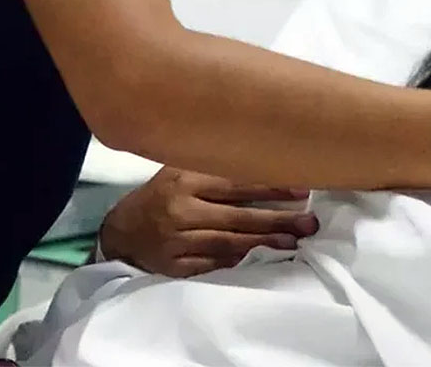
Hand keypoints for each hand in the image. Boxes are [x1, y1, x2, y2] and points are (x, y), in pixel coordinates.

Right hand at [98, 167, 317, 276]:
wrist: (121, 232)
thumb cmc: (159, 195)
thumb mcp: (178, 171)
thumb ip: (213, 168)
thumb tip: (263, 164)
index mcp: (185, 181)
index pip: (236, 184)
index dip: (271, 187)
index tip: (302, 190)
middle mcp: (182, 210)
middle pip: (238, 217)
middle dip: (277, 220)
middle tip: (309, 223)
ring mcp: (178, 241)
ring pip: (229, 243)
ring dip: (264, 244)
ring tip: (292, 243)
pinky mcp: (175, 266)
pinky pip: (213, 265)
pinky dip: (237, 262)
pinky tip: (260, 260)